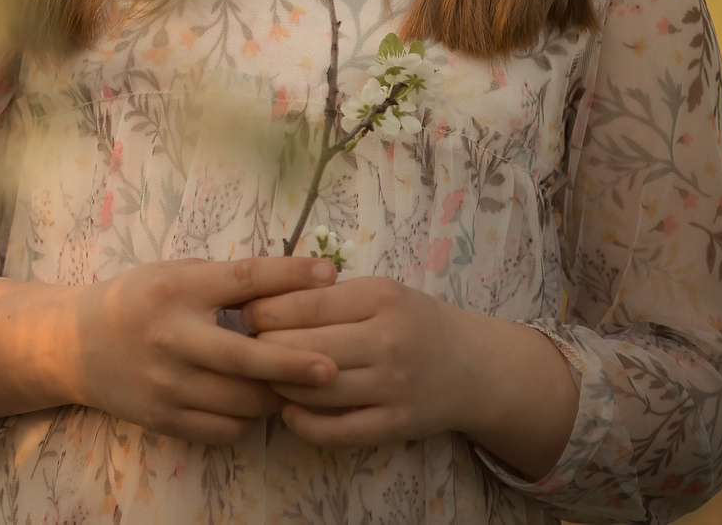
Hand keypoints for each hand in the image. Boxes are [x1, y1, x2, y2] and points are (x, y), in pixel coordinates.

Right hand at [66, 256, 344, 444]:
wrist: (75, 346)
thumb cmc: (137, 301)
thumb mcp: (176, 275)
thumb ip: (228, 280)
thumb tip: (301, 280)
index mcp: (177, 291)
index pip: (242, 280)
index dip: (289, 276)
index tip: (330, 275)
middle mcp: (170, 337)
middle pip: (246, 358)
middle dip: (294, 365)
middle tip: (332, 369)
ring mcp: (166, 384)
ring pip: (241, 402)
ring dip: (272, 395)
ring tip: (285, 385)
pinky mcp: (163, 419)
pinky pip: (223, 430)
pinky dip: (246, 421)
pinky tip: (247, 404)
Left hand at [239, 276, 575, 473]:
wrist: (474, 368)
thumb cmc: (413, 322)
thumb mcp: (379, 291)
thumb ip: (328, 294)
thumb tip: (259, 298)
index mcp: (379, 298)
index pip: (302, 305)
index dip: (263, 312)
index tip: (247, 315)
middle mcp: (388, 341)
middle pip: (302, 348)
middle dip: (264, 349)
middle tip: (249, 348)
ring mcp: (394, 386)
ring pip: (314, 390)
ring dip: (279, 385)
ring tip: (267, 376)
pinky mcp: (397, 424)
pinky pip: (337, 431)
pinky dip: (304, 424)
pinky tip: (290, 411)